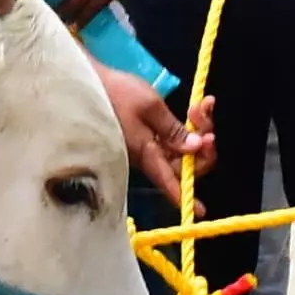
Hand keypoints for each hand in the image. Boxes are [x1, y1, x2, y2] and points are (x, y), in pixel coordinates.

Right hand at [99, 67, 214, 205]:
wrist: (87, 83)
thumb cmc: (115, 94)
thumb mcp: (149, 106)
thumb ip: (173, 129)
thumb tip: (195, 148)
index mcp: (147, 154)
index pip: (169, 182)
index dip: (185, 197)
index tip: (202, 211)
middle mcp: (147, 156)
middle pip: (182, 164)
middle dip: (202, 144)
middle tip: (207, 120)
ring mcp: (146, 146)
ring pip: (181, 149)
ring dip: (198, 129)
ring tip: (203, 105)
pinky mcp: (145, 134)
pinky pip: (172, 137)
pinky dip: (187, 124)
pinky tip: (196, 106)